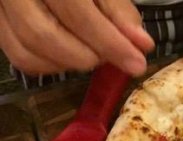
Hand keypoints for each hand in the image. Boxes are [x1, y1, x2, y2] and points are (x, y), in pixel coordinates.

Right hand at [0, 0, 153, 75]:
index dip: (109, 42)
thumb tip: (141, 44)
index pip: (75, 11)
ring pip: (27, 51)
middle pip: (43, 35)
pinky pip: (19, 57)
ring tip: (94, 53)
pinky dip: (51, 65)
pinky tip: (72, 56)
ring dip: (69, 64)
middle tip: (113, 57)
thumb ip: (118, 10)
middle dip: (87, 56)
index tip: (137, 62)